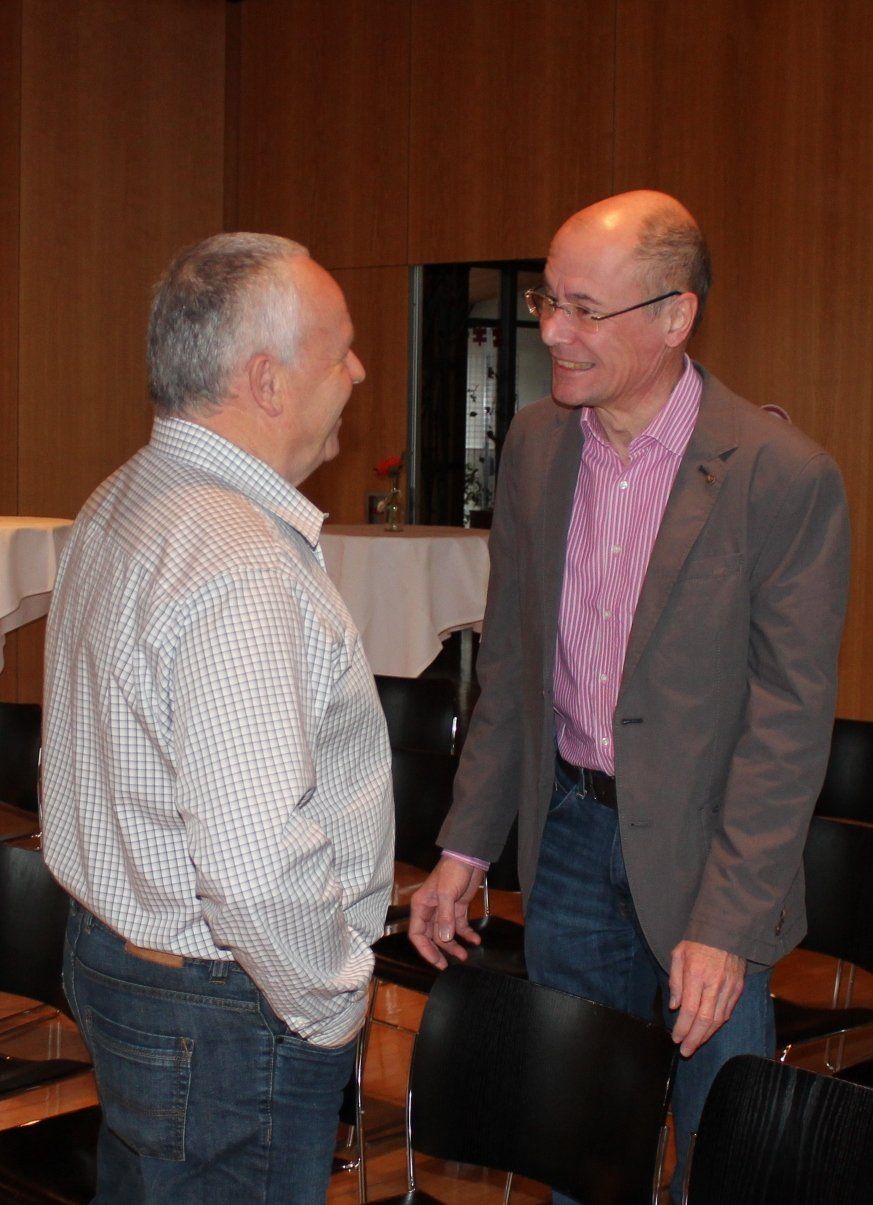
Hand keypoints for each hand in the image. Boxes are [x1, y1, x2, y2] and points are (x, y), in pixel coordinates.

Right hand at [408, 857, 484, 969]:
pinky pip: (459, 926)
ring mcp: (444, 910)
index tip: (436, 962)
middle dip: (440, 952)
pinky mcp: (458, 908)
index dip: (425, 950)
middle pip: (431, 937)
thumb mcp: (447, 894)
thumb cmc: (452, 871)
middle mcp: (430, 910)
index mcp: (421, 906)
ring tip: (465, 955)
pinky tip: (475, 940)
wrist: (469, 857)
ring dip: (454, 945)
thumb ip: (445, 917)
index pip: (417, 934)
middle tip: (448, 966)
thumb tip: (444, 939)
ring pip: (445, 934)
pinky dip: (466, 934)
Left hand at [668, 940, 745, 1056]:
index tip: (676, 1038)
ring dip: (706, 1036)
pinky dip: (718, 1024)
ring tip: (696, 1044)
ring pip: (718, 1020)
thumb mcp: (678, 955)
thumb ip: (675, 981)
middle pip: (705, 1020)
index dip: (682, 1028)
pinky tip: (710, 1030)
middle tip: (686, 1051)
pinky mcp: (738, 988)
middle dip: (694, 1039)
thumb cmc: (697, 941)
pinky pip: (728, 1012)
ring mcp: (729, 987)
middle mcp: (714, 984)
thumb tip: (675, 1006)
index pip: (689, 1010)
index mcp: (696, 975)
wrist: (725, 929)